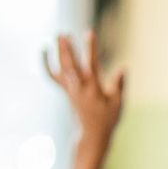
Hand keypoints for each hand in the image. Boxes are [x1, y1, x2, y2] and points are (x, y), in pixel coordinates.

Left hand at [44, 29, 126, 168]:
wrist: (90, 136)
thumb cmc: (107, 120)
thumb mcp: (118, 105)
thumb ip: (119, 87)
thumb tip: (122, 69)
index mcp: (93, 90)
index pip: (91, 65)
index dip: (90, 48)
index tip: (89, 32)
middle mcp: (79, 89)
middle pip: (70, 66)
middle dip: (66, 50)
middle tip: (63, 34)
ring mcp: (71, 90)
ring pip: (62, 69)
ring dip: (58, 53)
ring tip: (58, 36)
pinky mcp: (67, 92)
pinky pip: (54, 77)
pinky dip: (47, 64)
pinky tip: (45, 51)